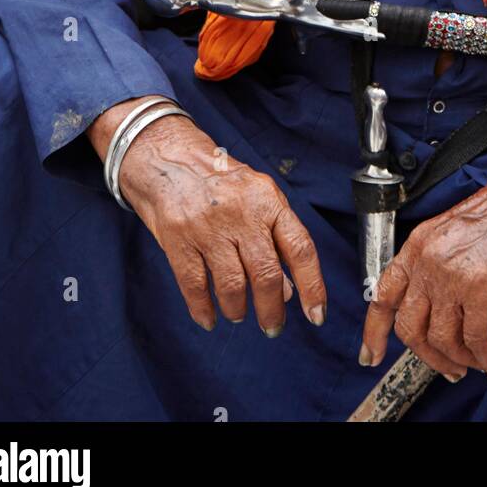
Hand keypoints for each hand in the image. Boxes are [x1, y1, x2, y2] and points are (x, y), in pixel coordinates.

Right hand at [87, 98, 326, 335]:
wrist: (170, 160)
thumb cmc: (222, 183)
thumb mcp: (257, 199)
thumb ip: (275, 239)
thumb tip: (289, 291)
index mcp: (268, 200)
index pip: (299, 247)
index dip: (312, 286)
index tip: (316, 315)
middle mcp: (241, 211)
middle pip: (265, 272)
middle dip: (271, 310)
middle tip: (272, 326)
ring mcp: (207, 225)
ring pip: (232, 284)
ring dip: (238, 309)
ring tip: (238, 314)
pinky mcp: (178, 238)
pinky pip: (194, 285)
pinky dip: (203, 309)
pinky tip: (209, 318)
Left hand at [359, 152, 486, 381]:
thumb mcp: (452, 233)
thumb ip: (435, 264)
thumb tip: (435, 306)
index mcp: (417, 246)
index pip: (384, 295)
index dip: (375, 331)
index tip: (372, 355)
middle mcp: (427, 261)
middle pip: (411, 328)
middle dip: (429, 357)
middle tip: (448, 368)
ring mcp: (451, 276)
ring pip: (443, 340)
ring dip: (461, 361)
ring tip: (478, 365)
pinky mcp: (480, 289)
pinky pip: (478, 340)